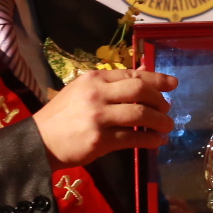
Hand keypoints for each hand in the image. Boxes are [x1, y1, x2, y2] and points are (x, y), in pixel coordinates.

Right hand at [32, 69, 176, 167]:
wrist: (38, 141)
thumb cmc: (62, 115)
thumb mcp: (82, 90)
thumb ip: (111, 83)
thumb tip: (144, 71)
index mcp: (94, 78)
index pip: (133, 74)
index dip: (157, 79)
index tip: (173, 84)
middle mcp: (97, 93)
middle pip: (141, 90)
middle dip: (160, 100)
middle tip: (167, 109)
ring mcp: (99, 116)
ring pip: (141, 114)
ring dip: (160, 121)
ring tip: (167, 127)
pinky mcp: (100, 139)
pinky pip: (134, 138)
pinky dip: (150, 139)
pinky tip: (157, 141)